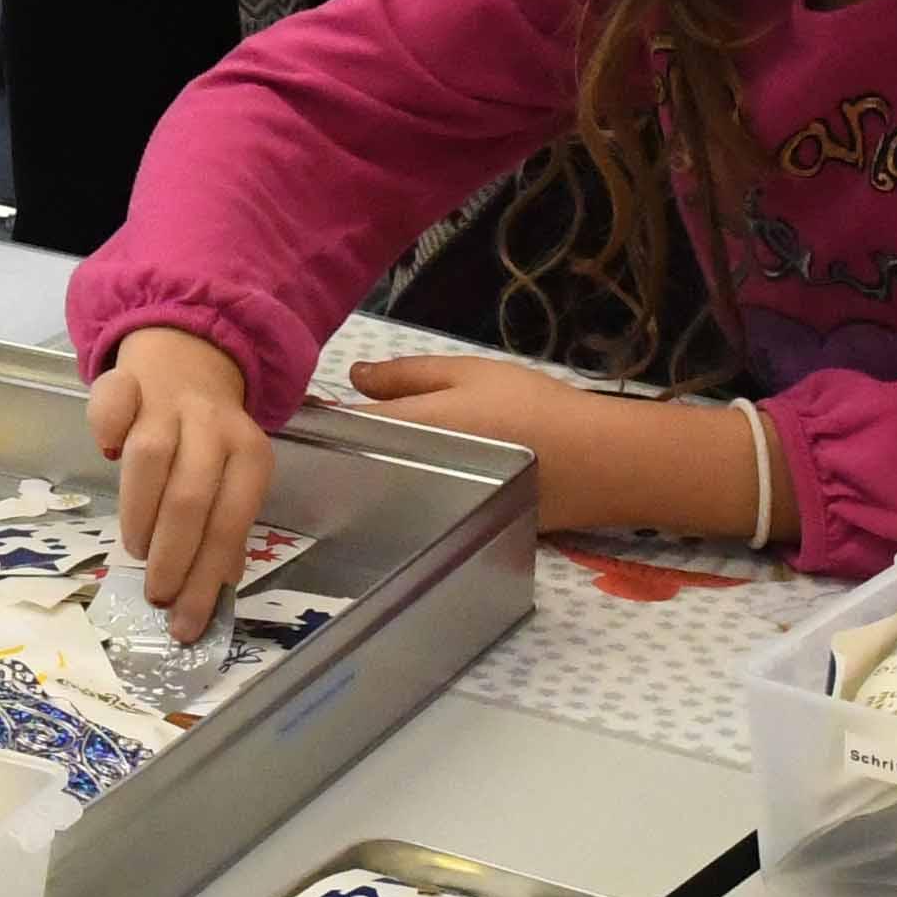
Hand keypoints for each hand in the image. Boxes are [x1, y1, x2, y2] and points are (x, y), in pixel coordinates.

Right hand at [87, 324, 275, 640]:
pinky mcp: (127, 381)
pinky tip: (106, 452)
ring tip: (137, 550)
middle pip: (191, 495)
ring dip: (140, 511)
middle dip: (173, 556)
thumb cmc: (208, 442)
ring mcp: (167, 401)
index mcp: (250, 455)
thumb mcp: (233, 480)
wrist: (188, 360)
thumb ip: (224, 528)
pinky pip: (114, 400)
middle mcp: (212, 426)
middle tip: (157, 596)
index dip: (206, 575)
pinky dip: (108, 427)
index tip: (186, 621)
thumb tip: (214, 591)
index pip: (229, 522)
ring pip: (151, 456)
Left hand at [345, 356, 772, 542]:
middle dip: (340, 448)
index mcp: (408, 430)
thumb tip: (351, 377)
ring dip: (368, 470)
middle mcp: (410, 475)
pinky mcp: (452, 522)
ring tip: (368, 447)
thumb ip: (405, 375)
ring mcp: (430, 505)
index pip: (340, 428)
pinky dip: (401, 489)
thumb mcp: (466, 373)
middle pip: (354, 464)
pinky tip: (408, 474)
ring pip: (379, 487)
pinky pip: (410, 504)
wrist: (595, 463)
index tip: (302, 406)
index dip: (316, 417)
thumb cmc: (531, 408)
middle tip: (332, 426)